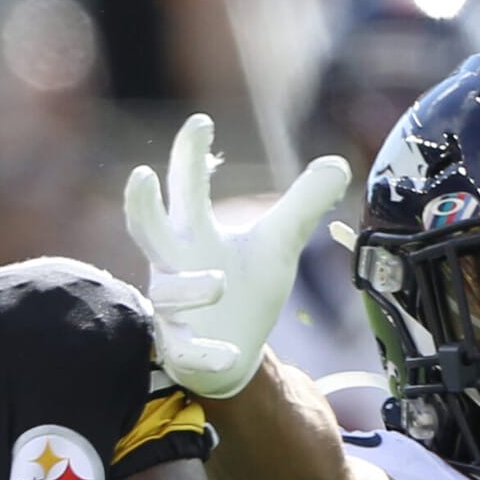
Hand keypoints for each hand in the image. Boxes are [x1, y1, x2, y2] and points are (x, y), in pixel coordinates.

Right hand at [123, 113, 349, 398]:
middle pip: (145, 228)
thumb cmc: (245, 288)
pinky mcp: (180, 348)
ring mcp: (172, 308)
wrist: (230, 356)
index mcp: (193, 232)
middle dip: (140, 204)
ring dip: (189, 287)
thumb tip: (339, 163)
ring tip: (221, 282)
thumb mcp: (278, 243)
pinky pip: (186, 350)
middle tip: (141, 174)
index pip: (185, 188)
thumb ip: (303, 204)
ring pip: (166, 293)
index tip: (201, 122)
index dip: (188, 155)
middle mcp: (173, 264)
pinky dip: (205, 352)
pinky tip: (229, 354)